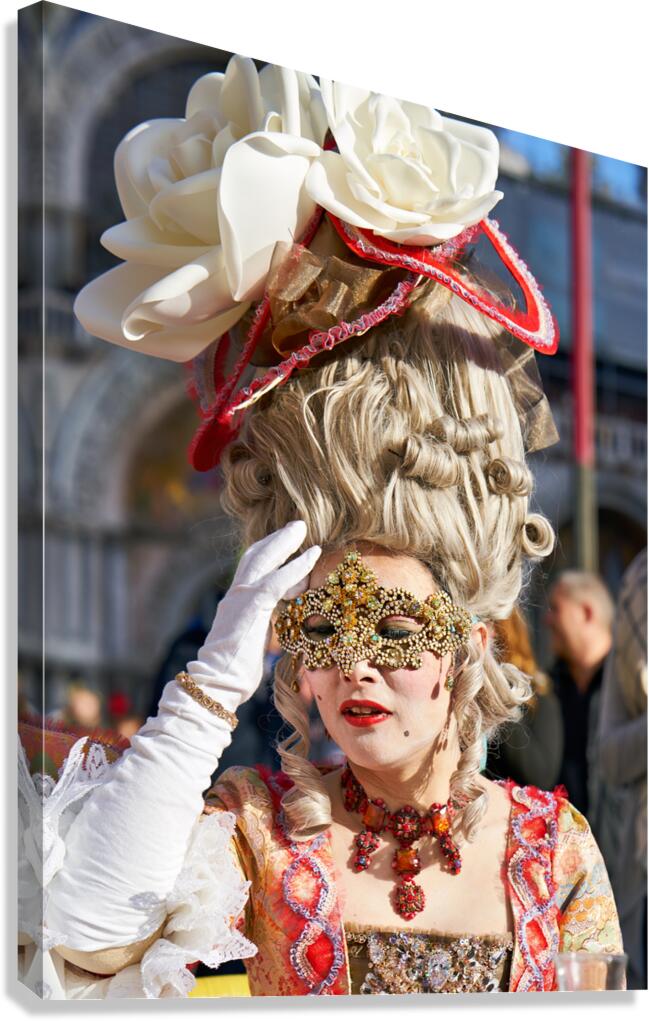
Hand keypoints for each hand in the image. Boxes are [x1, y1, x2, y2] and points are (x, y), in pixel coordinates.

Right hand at [185, 520, 320, 711]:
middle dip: (277, 539)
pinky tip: (312, 556)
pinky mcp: (251, 607)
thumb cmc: (235, 671)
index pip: (252, 567)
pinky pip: (276, 581)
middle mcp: (236, 594)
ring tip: (302, 530)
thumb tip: (280, 617)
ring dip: (285, 542)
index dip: (269, 551)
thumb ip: (264, 622)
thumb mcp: (253, 640)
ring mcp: (241, 598)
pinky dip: (296, 566)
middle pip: (256, 555)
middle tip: (297, 526)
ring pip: (264, 560)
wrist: (217, 683)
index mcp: (236, 602)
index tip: (287, 541)